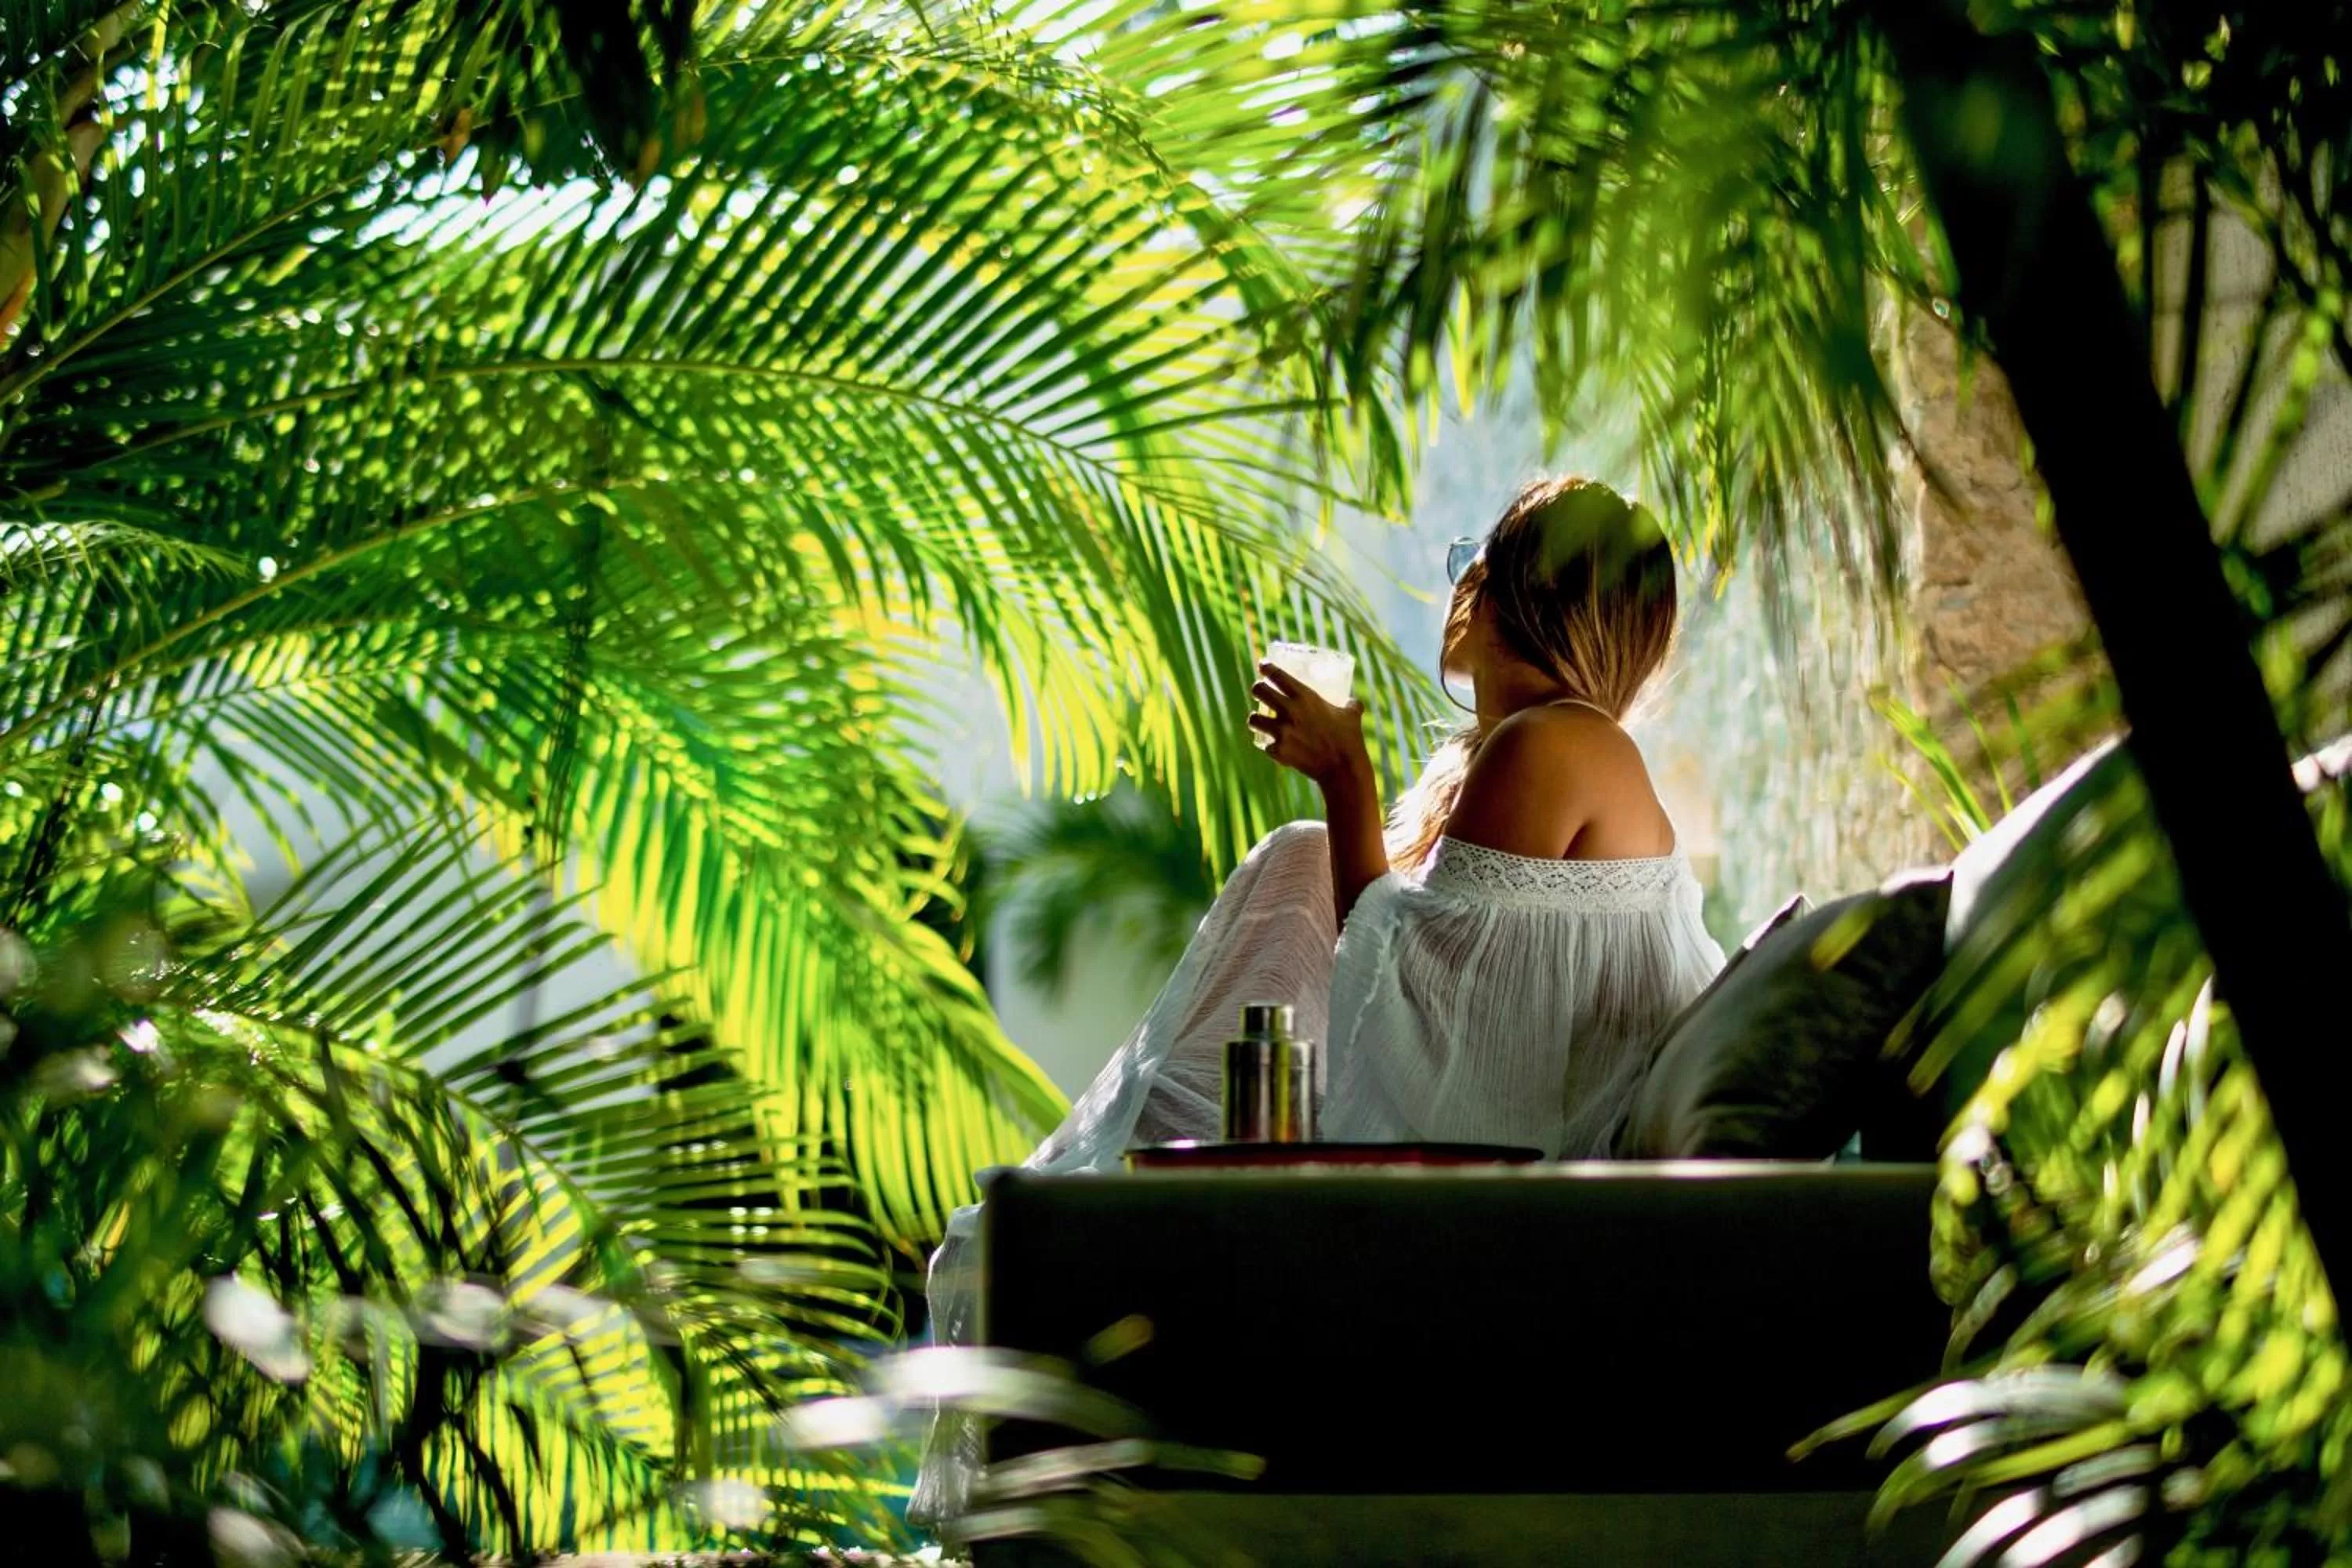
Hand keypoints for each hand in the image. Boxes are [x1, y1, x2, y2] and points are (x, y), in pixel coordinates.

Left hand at [1249, 661, 1369, 791]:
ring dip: (1256, 719)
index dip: (1266, 667)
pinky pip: (1267, 746)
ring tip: (1258, 720)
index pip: (1277, 674)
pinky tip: (1275, 747)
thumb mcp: (1352, 715)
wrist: (1343, 769)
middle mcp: (1288, 710)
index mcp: (1304, 696)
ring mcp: (1281, 731)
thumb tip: (1353, 703)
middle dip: (1258, 689)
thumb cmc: (1349, 739)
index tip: (1262, 665)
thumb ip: (1350, 705)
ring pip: (1253, 719)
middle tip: (1260, 691)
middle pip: (1258, 690)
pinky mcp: (1279, 750)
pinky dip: (1272, 747)